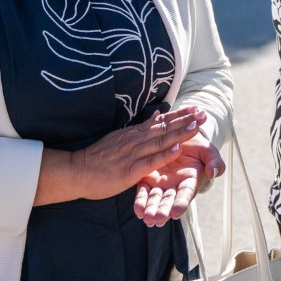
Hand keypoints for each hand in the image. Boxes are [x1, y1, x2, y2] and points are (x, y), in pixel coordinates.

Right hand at [72, 107, 208, 204]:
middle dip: (185, 120)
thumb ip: (139, 130)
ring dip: (179, 132)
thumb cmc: (98, 158)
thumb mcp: (119, 138)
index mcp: (133, 134)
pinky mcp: (129, 170)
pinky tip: (177, 148)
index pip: (160, 121)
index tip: (195, 109)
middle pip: (164, 128)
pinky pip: (150, 161)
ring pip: (160, 141)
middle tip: (203, 113)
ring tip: (196, 125)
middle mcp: (134, 140)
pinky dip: (164, 153)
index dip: (179, 115)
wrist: (77, 171)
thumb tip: (156, 116)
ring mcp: (132, 155)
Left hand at [135, 132, 224, 226]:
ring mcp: (161, 184)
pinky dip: (140, 200)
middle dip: (163, 211)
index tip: (176, 212)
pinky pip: (143, 191)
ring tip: (146, 218)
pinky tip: (138, 210)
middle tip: (157, 220)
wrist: (180, 136)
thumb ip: (214, 162)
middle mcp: (175, 186)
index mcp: (190, 181)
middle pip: (169, 201)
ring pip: (155, 199)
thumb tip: (213, 173)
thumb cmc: (197, 146)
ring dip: (150, 209)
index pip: (186, 194)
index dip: (181, 203)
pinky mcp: (148, 178)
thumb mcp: (209, 151)